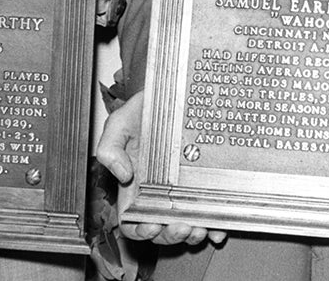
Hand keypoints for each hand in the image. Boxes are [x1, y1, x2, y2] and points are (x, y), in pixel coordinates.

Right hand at [96, 91, 225, 247]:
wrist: (172, 93)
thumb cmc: (142, 111)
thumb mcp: (119, 123)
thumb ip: (110, 148)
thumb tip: (121, 174)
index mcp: (133, 188)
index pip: (132, 222)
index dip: (140, 231)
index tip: (151, 225)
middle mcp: (157, 195)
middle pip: (162, 230)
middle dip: (171, 235)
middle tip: (181, 226)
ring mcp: (181, 193)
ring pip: (186, 226)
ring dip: (193, 234)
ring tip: (199, 227)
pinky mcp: (202, 186)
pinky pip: (209, 214)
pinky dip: (214, 227)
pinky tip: (217, 227)